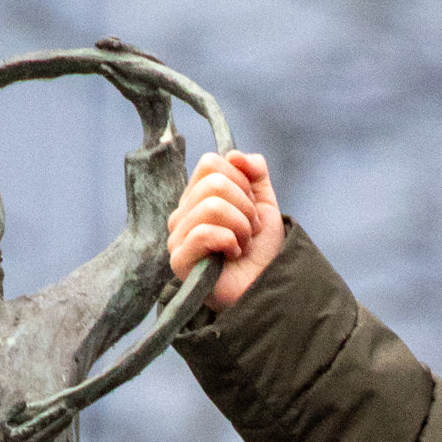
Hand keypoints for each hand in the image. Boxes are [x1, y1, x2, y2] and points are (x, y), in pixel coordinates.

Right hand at [166, 150, 283, 308]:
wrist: (265, 286)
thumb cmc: (260, 250)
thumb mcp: (264, 202)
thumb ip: (255, 171)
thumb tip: (236, 155)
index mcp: (197, 196)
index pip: (210, 162)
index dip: (241, 181)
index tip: (251, 207)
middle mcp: (182, 213)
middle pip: (213, 182)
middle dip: (245, 206)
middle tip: (250, 230)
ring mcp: (177, 237)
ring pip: (211, 206)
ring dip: (240, 226)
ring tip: (243, 244)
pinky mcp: (179, 260)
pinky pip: (204, 232)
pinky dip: (229, 241)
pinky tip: (233, 255)